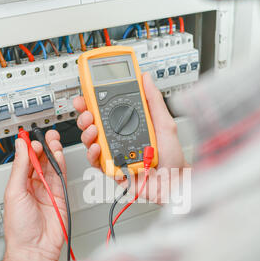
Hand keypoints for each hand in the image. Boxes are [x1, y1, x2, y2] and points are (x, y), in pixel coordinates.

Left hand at [2, 130, 66, 260]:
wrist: (35, 247)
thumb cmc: (19, 228)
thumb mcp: (15, 192)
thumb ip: (21, 168)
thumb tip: (21, 147)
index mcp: (18, 185)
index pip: (25, 161)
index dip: (28, 148)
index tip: (31, 139)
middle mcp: (33, 187)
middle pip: (39, 161)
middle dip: (42, 147)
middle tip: (45, 136)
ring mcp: (48, 191)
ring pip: (51, 167)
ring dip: (52, 153)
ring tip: (53, 141)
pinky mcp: (61, 196)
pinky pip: (61, 177)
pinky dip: (61, 165)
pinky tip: (58, 155)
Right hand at [74, 72, 187, 203]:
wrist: (174, 181)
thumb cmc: (172, 157)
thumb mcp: (165, 123)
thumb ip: (154, 101)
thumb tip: (146, 79)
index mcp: (130, 125)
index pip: (107, 110)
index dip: (93, 102)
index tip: (87, 95)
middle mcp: (119, 139)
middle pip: (94, 125)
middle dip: (85, 116)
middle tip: (88, 113)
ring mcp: (115, 154)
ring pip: (91, 142)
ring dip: (87, 133)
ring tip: (93, 129)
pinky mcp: (113, 169)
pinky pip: (96, 162)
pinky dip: (93, 154)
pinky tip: (98, 147)